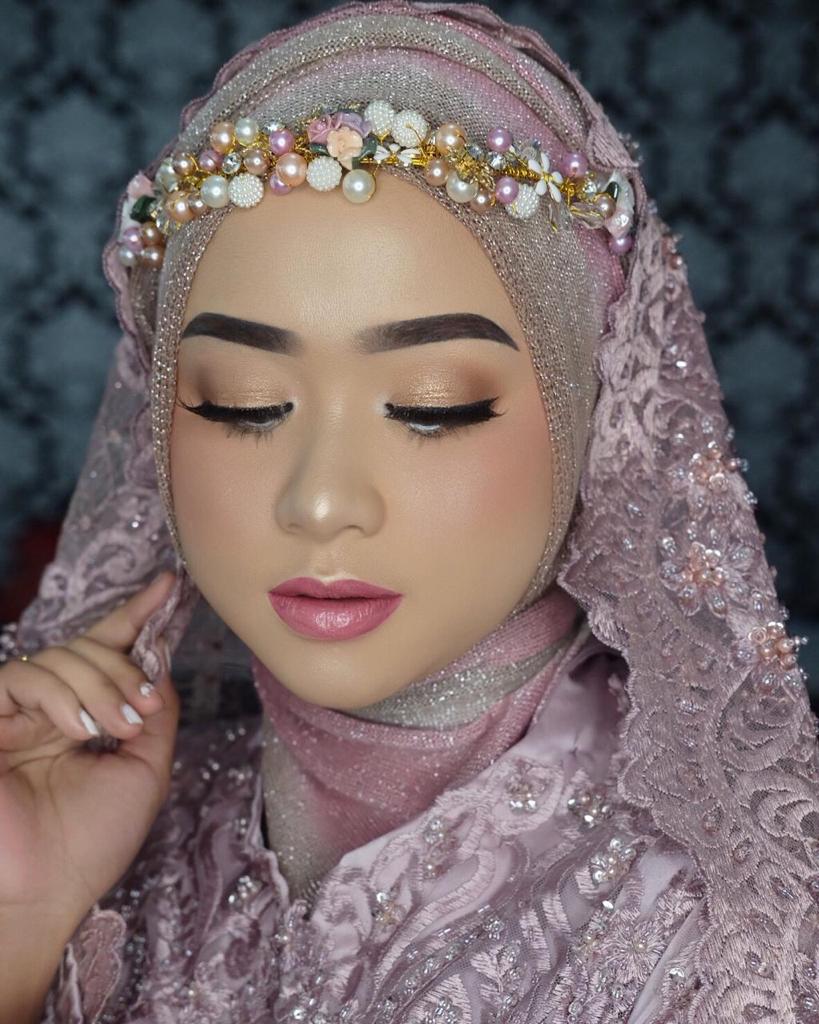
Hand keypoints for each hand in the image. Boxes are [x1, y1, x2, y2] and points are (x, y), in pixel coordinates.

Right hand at [0, 571, 178, 930]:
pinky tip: (78, 729)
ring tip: (115, 727)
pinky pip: (24, 676)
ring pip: (60, 656)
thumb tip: (161, 661)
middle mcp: (49, 710)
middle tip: (141, 708)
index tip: (169, 585)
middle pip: (88, 647)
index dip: (136, 616)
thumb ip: (156, 712)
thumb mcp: (146, 770)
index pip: (108, 652)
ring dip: (99, 684)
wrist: (44, 893)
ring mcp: (15, 714)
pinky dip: (61, 695)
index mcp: (84, 718)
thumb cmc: (92, 843)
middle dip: (123, 667)